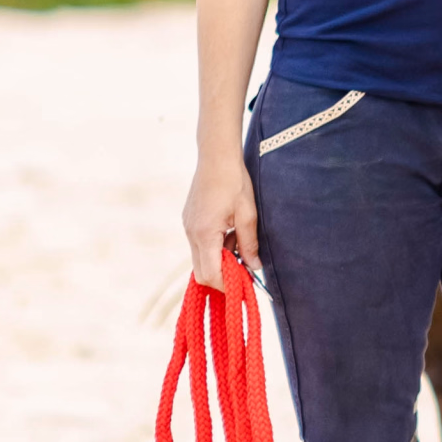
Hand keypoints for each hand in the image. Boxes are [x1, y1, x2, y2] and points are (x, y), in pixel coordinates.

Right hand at [183, 149, 258, 288]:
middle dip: (222, 276)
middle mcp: (191, 233)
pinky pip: (199, 244)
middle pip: (201, 271)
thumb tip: (254, 268)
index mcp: (205, 234)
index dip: (226, 285)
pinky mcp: (189, 220)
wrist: (216, 156)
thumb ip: (249, 244)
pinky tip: (230, 232)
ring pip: (200, 258)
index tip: (243, 286)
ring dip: (219, 259)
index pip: (211, 274)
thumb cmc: (234, 182)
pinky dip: (214, 247)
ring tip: (239, 243)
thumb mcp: (247, 214)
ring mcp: (187, 227)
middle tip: (243, 270)